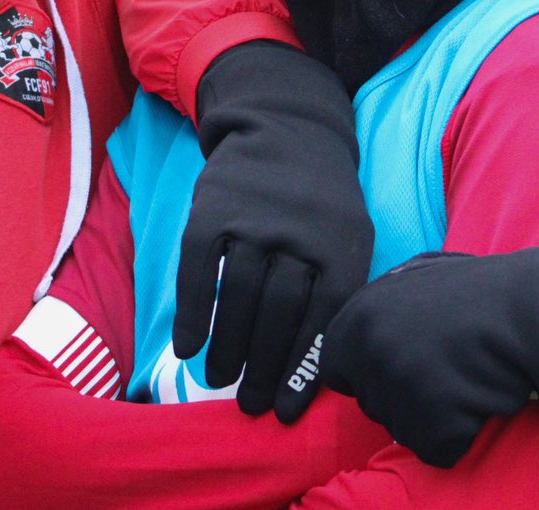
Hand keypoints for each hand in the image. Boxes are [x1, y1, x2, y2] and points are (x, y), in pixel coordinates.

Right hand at [175, 41, 373, 421]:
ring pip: (239, 294)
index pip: (324, 318)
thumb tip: (315, 369)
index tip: (284, 411)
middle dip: (262, 366)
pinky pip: (199, 269)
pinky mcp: (214, 209)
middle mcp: (300, 232)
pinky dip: (192, 310)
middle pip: (279, 311)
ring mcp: (254, 218)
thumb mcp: (350, 235)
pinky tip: (189, 346)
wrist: (289, 127)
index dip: (302, 370)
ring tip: (220, 381)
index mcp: (343, 245)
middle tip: (248, 406)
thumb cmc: (322, 202)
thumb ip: (335, 291)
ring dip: (228, 346)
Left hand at [319, 249, 538, 467]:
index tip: (411, 366)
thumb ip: (381, 307)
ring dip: (435, 417)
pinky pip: (437, 450)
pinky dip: (461, 437)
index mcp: (358, 315)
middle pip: (373, 405)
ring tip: (469, 380)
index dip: (375, 373)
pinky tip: (482, 402)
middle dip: (407, 397)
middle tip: (450, 370)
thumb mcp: (419, 277)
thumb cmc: (485, 293)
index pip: (338, 369)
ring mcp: (400, 382)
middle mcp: (369, 348)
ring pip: (404, 431)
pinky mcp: (432, 416)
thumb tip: (360, 337)